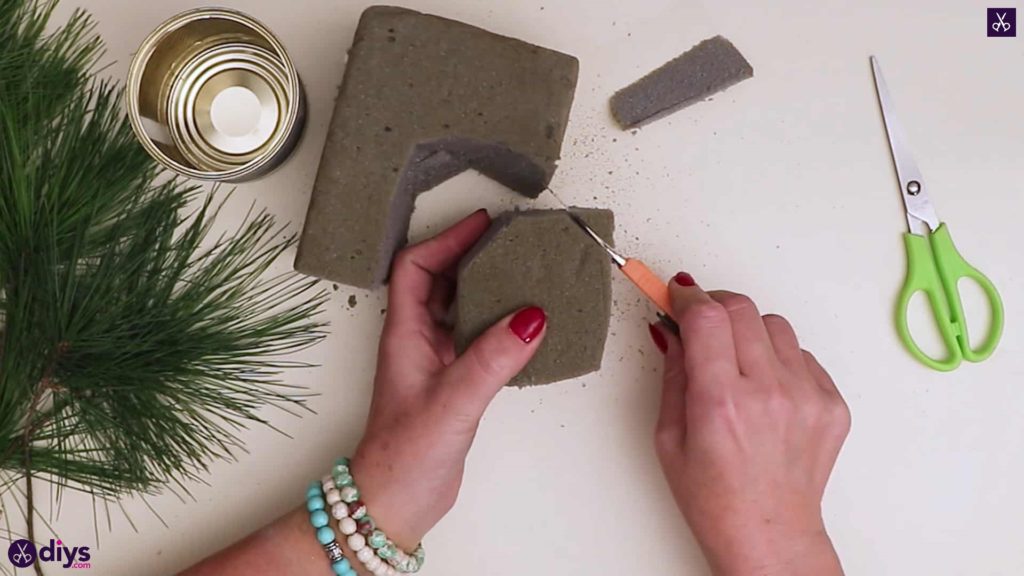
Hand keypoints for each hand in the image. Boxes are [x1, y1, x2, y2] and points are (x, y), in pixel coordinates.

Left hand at [351, 210, 546, 549]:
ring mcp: (435, 361)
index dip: (446, 239)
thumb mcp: (452, 403)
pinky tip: (523, 324)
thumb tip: (531, 317)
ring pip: (458, 306)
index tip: (483, 225)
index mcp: (404, 335)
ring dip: (486, 286)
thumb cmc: (403, 458)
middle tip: (510, 239)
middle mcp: (417, 342)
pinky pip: (476, 336)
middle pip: (439, 279)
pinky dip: (498, 322)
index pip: (416, 267)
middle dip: (471, 253)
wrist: (393, 504)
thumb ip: (491, 360)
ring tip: (522, 270)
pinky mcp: (453, 382)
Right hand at [649, 272, 849, 575]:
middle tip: (701, 321)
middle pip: (742, 308)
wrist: (769, 535)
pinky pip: (802, 354)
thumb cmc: (715, 498)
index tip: (678, 295)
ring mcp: (807, 397)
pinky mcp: (832, 404)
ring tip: (736, 364)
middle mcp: (769, 393)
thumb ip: (673, 374)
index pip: (707, 317)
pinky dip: (778, 360)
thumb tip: (671, 330)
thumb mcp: (668, 438)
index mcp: (721, 402)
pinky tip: (765, 391)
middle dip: (714, 306)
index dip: (688, 297)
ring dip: (749, 331)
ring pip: (775, 324)